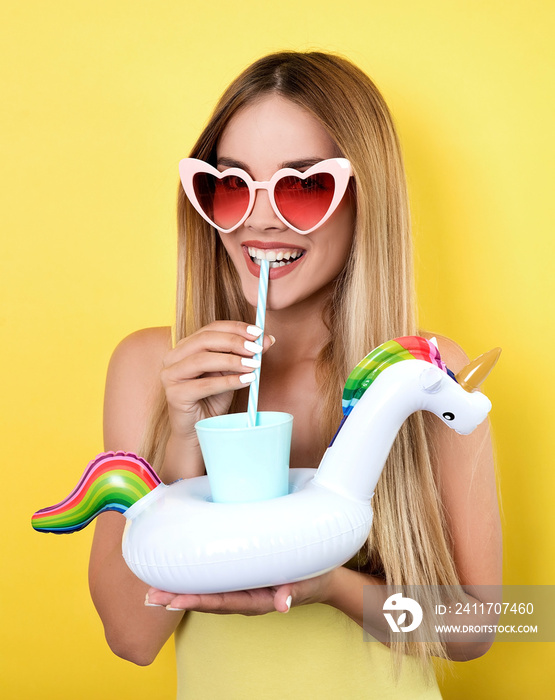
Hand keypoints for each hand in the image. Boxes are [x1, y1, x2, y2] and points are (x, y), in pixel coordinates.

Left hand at [145, 569, 337, 614]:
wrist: (321, 579)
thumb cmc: (313, 579)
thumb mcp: (307, 584)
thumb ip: (293, 592)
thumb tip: (283, 605)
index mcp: (256, 600)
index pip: (221, 602)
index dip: (197, 601)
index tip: (174, 600)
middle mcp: (243, 597)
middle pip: (207, 599)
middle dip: (178, 597)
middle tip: (151, 595)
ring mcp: (241, 588)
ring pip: (207, 591)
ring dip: (181, 590)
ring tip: (154, 589)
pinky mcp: (241, 577)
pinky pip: (216, 580)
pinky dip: (195, 578)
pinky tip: (178, 573)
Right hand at [161, 321, 274, 441]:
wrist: (198, 431)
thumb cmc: (212, 399)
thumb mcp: (231, 373)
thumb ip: (245, 355)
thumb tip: (268, 339)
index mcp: (185, 346)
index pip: (211, 328)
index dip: (235, 328)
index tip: (258, 332)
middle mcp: (173, 357)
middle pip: (204, 340)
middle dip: (234, 342)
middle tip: (257, 348)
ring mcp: (170, 376)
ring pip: (202, 360)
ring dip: (232, 361)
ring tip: (254, 365)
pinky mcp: (174, 395)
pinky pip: (204, 385)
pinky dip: (228, 381)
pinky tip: (246, 381)